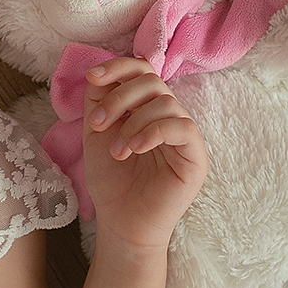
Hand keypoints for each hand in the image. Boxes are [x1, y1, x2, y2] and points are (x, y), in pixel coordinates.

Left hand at [82, 57, 206, 250]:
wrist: (121, 221)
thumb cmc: (110, 179)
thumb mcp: (95, 132)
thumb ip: (98, 100)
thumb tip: (97, 72)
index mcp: (145, 107)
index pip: (141, 70)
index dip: (118, 67)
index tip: (92, 77)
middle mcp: (167, 115)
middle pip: (151, 81)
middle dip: (118, 97)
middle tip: (97, 124)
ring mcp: (184, 134)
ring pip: (165, 102)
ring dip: (132, 122)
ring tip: (116, 150)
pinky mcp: (196, 155)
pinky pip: (182, 127)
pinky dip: (153, 131)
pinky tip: (134, 148)